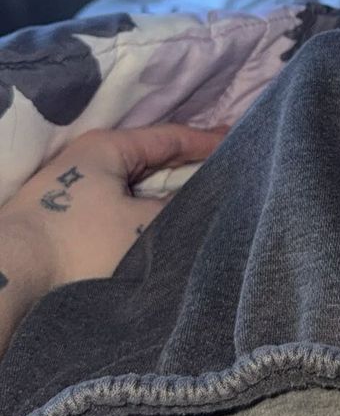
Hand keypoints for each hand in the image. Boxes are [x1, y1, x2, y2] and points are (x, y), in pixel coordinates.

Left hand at [0, 124, 226, 293]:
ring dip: (164, 197)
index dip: (208, 142)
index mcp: (107, 147)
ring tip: (200, 206)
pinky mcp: (64, 222)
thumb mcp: (142, 226)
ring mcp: (73, 192)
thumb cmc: (79, 243)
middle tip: (227, 173)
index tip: (240, 145)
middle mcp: (88, 161)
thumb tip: (207, 202)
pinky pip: (118, 209)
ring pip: (133, 188)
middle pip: (150, 161)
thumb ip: (180, 210)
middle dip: (187, 169)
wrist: (11, 279)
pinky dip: (143, 215)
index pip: (169, 137)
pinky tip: (161, 231)